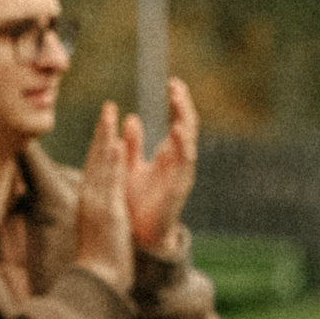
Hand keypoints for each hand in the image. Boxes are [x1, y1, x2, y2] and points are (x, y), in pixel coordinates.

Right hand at [73, 100, 142, 291]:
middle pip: (95, 160)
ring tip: (112, 113)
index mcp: (91, 203)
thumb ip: (100, 216)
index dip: (99, 146)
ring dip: (106, 137)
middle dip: (101, 133)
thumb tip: (100, 209)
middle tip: (108, 107)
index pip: (94, 168)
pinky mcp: (106, 212)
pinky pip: (109, 181)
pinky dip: (112, 161)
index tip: (106, 128)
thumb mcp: (99, 232)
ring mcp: (97, 204)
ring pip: (100, 164)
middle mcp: (90, 199)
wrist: (96, 280)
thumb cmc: (99, 261)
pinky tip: (117, 143)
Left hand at [126, 77, 199, 255]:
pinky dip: (183, 145)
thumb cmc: (136, 204)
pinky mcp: (179, 187)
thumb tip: (131, 119)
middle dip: (183, 105)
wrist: (139, 236)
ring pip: (189, 141)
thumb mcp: (130, 168)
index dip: (177, 103)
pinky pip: (185, 163)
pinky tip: (178, 130)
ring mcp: (181, 174)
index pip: (177, 122)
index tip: (173, 82)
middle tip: (177, 84)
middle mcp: (178, 163)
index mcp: (167, 156)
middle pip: (187, 126)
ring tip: (179, 99)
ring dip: (184, 119)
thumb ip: (132, 146)